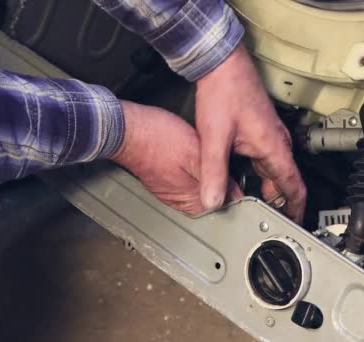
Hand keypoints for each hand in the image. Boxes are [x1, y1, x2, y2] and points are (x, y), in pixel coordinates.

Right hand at [111, 100, 240, 214]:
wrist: (125, 129)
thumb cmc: (157, 139)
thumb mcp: (196, 154)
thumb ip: (217, 178)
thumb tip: (236, 194)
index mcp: (190, 202)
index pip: (222, 204)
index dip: (233, 189)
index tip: (237, 176)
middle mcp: (179, 202)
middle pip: (211, 198)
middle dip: (220, 182)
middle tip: (224, 163)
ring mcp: (169, 192)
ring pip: (199, 188)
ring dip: (206, 175)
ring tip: (208, 158)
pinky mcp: (163, 181)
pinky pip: (185, 180)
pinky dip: (193, 170)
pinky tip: (193, 157)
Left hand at [196, 44, 306, 222]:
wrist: (221, 64)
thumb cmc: (225, 92)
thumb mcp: (215, 137)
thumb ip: (214, 173)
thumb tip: (213, 201)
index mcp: (273, 148)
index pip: (294, 187)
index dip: (296, 210)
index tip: (294, 225)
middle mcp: (276, 143)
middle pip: (283, 182)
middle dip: (277, 204)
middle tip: (265, 222)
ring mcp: (270, 136)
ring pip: (273, 172)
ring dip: (266, 189)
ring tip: (253, 207)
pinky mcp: (260, 131)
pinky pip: (265, 160)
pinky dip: (259, 175)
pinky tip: (243, 180)